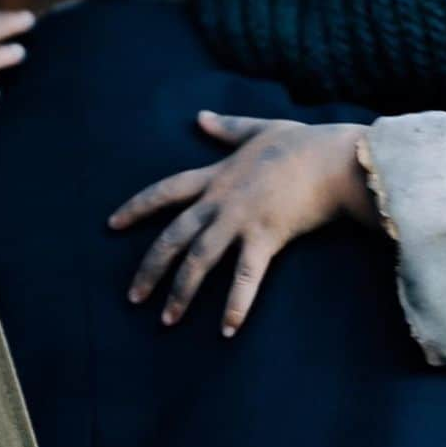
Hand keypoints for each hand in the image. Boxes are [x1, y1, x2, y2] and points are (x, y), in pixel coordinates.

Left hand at [108, 111, 375, 335]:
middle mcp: (221, 199)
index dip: (136, 207)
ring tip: (166, 320)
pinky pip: (245, 276)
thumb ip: (227, 128)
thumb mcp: (260, 128)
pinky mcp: (266, 236)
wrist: (333, 159)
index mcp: (217, 175)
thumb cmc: (302, 142)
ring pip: (200, 259)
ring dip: (181, 292)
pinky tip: (227, 330)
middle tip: (132, 297)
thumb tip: (200, 116)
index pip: (165, 191)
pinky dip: (236, 304)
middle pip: (174, 235)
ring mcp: (241, 219)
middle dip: (150, 267)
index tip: (112, 224)